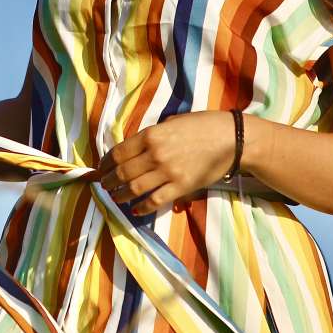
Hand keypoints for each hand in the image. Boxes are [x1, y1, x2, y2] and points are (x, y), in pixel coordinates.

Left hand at [98, 110, 236, 215]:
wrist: (231, 138)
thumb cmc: (202, 125)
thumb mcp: (171, 123)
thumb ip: (151, 136)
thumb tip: (132, 149)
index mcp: (150, 135)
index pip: (118, 152)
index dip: (106, 164)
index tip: (101, 169)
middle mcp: (155, 154)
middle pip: (123, 172)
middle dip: (109, 181)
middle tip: (104, 185)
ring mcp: (168, 172)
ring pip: (135, 188)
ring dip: (121, 195)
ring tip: (115, 197)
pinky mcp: (182, 187)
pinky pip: (155, 201)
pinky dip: (142, 207)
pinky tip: (135, 209)